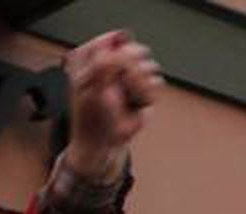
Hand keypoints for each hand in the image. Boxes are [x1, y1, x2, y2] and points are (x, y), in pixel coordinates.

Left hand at [62, 31, 163, 181]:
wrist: (102, 142)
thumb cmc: (90, 117)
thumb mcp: (89, 87)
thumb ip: (102, 62)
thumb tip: (119, 43)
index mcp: (95, 60)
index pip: (113, 39)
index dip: (117, 48)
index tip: (114, 62)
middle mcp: (114, 65)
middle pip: (135, 49)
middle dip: (130, 68)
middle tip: (121, 82)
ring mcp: (131, 77)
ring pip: (149, 65)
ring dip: (138, 83)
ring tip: (126, 96)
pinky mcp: (144, 90)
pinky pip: (156, 82)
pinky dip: (145, 93)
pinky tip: (134, 102)